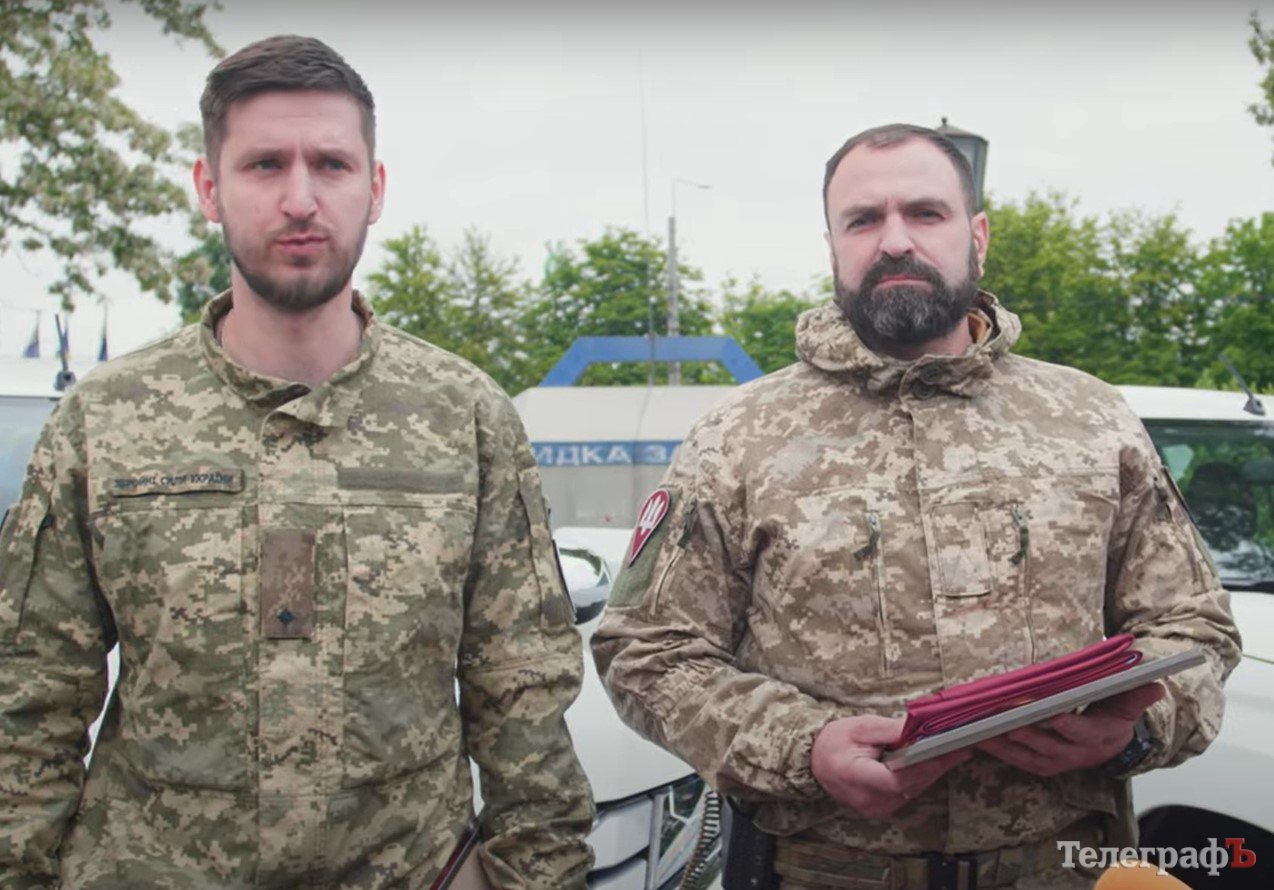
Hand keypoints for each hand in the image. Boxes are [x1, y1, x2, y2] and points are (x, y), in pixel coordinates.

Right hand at [811, 715, 971, 819]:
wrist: (816, 761)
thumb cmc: (835, 741)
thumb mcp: (861, 727)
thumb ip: (891, 730)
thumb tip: (920, 728)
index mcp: (855, 776)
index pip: (895, 779)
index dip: (921, 766)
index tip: (943, 751)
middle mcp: (865, 799)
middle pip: (909, 786)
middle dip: (935, 766)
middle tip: (958, 748)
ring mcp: (873, 808)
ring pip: (911, 791)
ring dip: (931, 772)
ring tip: (952, 753)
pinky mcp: (880, 810)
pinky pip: (906, 795)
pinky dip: (919, 779)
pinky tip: (932, 764)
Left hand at [975, 682, 1164, 776]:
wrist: (1114, 741)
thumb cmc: (1116, 713)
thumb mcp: (1130, 702)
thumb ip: (1139, 695)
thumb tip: (1156, 684)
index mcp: (1100, 737)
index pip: (1080, 732)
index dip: (1065, 725)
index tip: (1050, 714)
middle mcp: (1078, 753)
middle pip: (1048, 747)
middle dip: (1025, 733)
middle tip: (1003, 719)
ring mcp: (1059, 762)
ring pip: (1029, 756)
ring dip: (1004, 745)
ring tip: (981, 730)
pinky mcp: (1044, 765)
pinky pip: (1019, 761)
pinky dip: (1000, 751)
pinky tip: (980, 738)